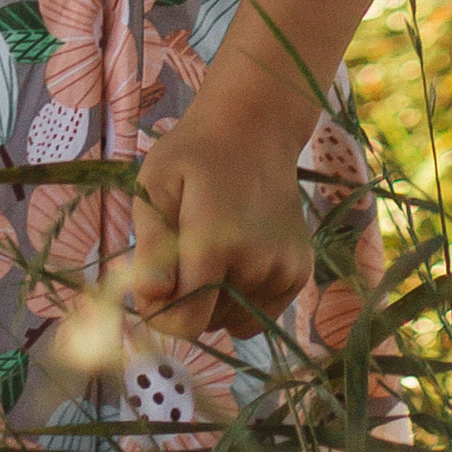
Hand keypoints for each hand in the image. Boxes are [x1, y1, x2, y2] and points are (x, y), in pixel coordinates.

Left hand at [125, 116, 313, 341]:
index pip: (187, 323)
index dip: (161, 315)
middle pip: (207, 323)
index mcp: (215, 243)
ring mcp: (284, 270)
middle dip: (187, 301)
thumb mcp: (156, 185)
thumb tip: (150, 298)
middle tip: (185, 252)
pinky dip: (243, 298)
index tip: (155, 286)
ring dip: (215, 301)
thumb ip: (151, 247)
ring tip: (213, 250)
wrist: (256, 127)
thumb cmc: (195, 154)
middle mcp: (257, 264)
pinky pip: (260, 314)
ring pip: (232, 321)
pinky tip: (238, 256)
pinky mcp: (300, 273)